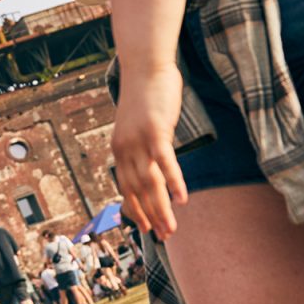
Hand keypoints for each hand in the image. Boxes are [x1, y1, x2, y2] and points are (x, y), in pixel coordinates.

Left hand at [111, 66, 188, 239]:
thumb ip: (145, 146)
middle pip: (137, 191)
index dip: (134, 209)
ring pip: (149, 183)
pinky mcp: (155, 131)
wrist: (145, 66)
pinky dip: (173, 183)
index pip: (125, 187)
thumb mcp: (142, 126)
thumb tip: (154, 163)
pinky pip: (164, 163)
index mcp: (120, 150)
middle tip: (163, 237)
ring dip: (160, 209)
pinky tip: (182, 200)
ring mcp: (138, 141)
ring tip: (171, 229)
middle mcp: (124, 149)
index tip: (144, 229)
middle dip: (149, 217)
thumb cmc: (147, 96)